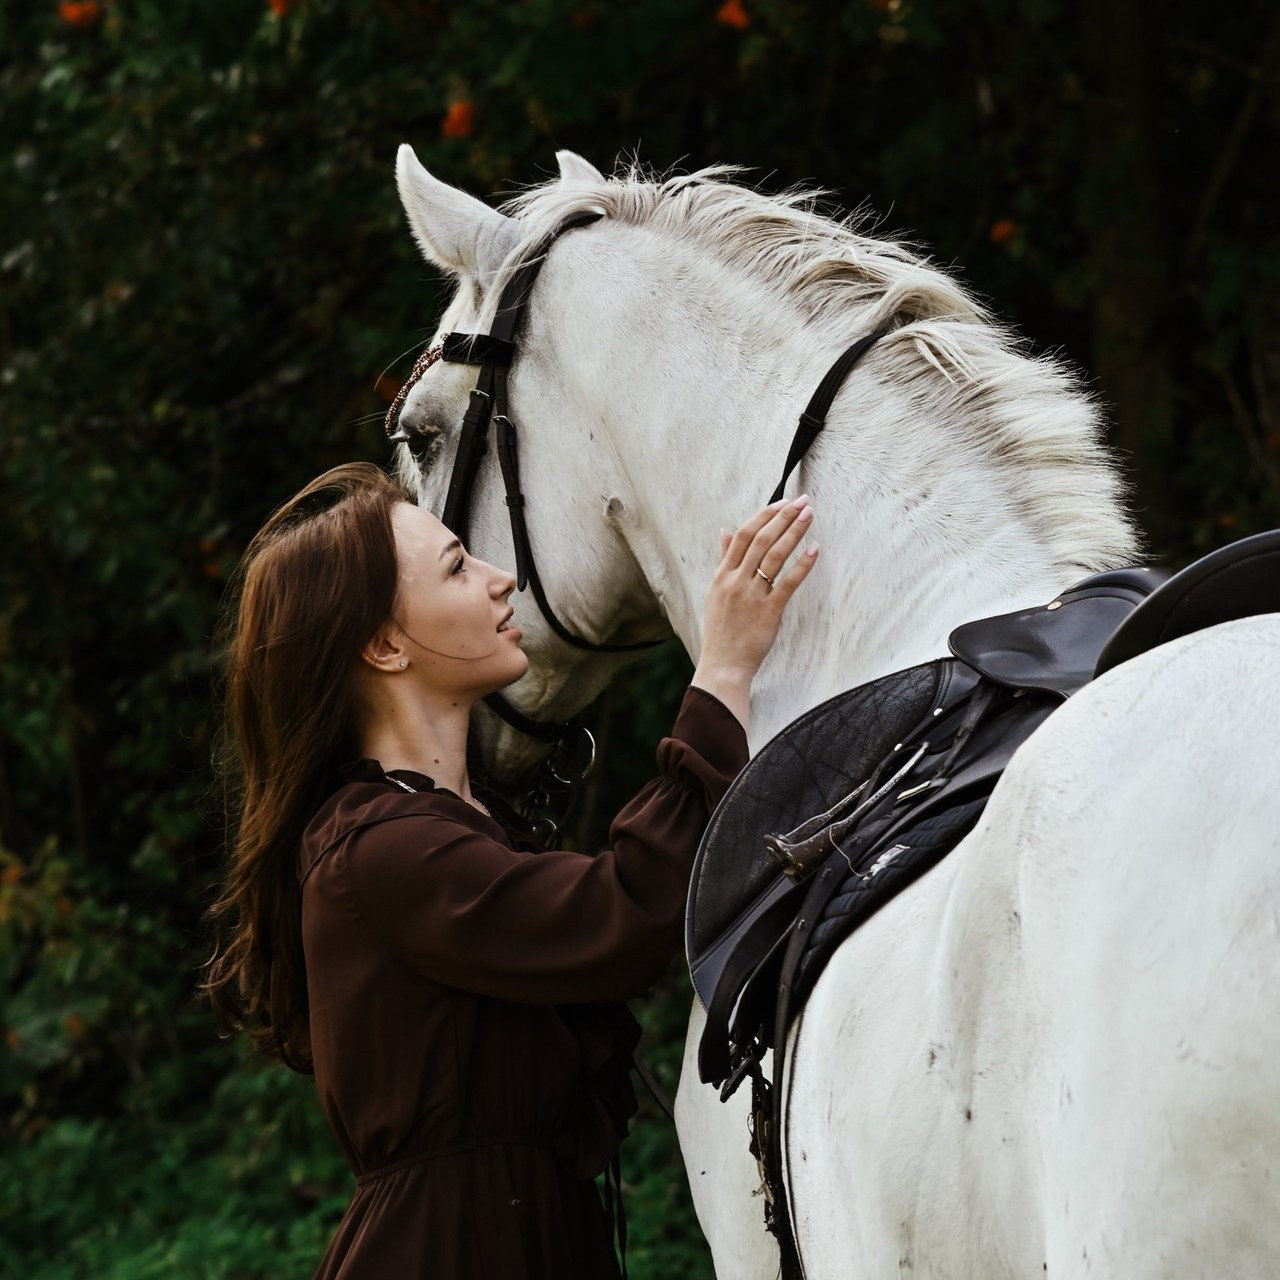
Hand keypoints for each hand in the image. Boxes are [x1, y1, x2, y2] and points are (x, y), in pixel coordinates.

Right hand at [691, 495, 817, 729]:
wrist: (723, 665)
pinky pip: (788, 583)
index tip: (783, 502)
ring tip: (809, 516)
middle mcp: (736, 580)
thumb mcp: (716, 591)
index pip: (744, 535)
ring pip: (774, 555)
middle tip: (803, 501)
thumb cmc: (722, 630)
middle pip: (761, 539)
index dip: (765, 515)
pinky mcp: (768, 612)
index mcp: (723, 574)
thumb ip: (724, 560)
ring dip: (793, 532)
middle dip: (783, 517)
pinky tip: (814, 549)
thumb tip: (725, 531)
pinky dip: (802, 564)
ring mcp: (752, 595)